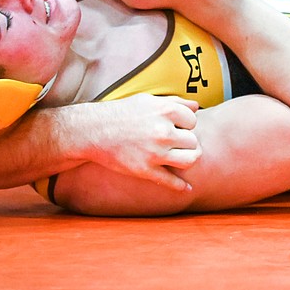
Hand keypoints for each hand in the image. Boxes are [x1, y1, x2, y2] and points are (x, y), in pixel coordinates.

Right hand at [85, 94, 201, 190]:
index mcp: (165, 111)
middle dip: (186, 141)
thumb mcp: (148, 100)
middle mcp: (163, 131)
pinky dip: (181, 186)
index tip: (176, 127)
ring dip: (188, 159)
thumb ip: (174, 102)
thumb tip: (196, 106)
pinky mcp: (145, 170)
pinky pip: (171, 181)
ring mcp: (155, 152)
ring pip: (189, 160)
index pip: (193, 120)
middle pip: (193, 141)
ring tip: (180, 157)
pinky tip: (186, 188)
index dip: (186, 124)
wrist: (93, 130)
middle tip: (176, 142)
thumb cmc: (122, 112)